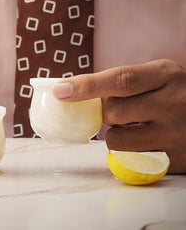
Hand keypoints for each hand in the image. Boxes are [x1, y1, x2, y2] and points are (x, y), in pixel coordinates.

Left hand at [52, 59, 185, 173]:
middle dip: (104, 112)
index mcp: (165, 75)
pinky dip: (129, 150)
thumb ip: (122, 82)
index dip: (87, 85)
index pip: (120, 79)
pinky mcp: (175, 160)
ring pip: (118, 140)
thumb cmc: (174, 92)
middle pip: (113, 111)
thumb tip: (74, 91)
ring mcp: (176, 134)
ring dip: (114, 133)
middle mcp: (174, 103)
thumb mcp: (156, 76)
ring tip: (133, 126)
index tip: (60, 90)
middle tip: (115, 109)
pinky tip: (145, 140)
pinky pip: (132, 160)